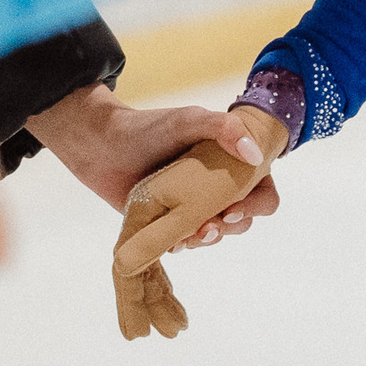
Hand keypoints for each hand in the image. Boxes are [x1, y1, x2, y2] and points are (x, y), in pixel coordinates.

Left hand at [112, 105, 286, 339]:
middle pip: (242, 219)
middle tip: (208, 226)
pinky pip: (185, 243)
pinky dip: (183, 246)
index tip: (233, 208)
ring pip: (215, 233)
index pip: (262, 190)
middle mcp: (216, 186)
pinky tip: (172, 243)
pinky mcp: (168, 223)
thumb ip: (224, 128)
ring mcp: (192, 207)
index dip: (256, 204)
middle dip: (230, 227)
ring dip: (208, 239)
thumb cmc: (149, 128)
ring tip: (189, 237)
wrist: (102, 146)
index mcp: (230, 162)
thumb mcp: (189, 120)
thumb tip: (255, 157)